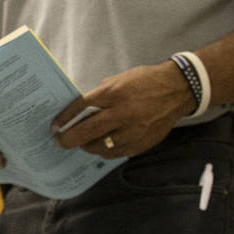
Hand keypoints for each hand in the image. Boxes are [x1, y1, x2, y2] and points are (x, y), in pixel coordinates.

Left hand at [51, 61, 194, 158]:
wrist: (178, 90)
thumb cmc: (146, 82)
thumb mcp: (120, 80)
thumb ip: (101, 95)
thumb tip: (82, 110)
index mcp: (114, 93)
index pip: (81, 107)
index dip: (64, 118)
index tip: (55, 126)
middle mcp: (122, 113)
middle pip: (87, 132)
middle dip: (69, 139)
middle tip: (60, 141)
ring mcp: (132, 131)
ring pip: (100, 147)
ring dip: (87, 146)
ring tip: (83, 142)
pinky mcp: (141, 143)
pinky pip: (115, 153)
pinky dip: (105, 150)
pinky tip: (101, 146)